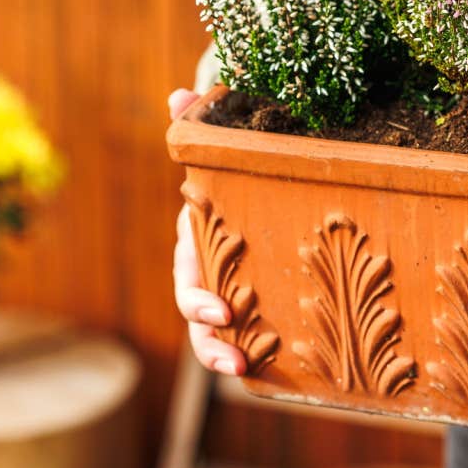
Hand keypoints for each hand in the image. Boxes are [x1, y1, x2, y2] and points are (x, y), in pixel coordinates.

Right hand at [169, 88, 247, 375]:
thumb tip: (181, 96)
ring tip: (244, 371)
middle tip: (232, 360)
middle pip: (198, 319)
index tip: (220, 311)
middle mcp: (210, 272)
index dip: (197, 298)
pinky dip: (264, 353)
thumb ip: (197, 126)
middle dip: (209, 344)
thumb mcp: (218, 148)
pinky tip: (286, 372)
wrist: (252, 182)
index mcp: (198, 241)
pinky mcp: (263, 302)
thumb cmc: (234, 168)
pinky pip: (258, 332)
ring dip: (225, 354)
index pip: (188, 276)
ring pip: (221, 334)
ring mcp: (234, 291)